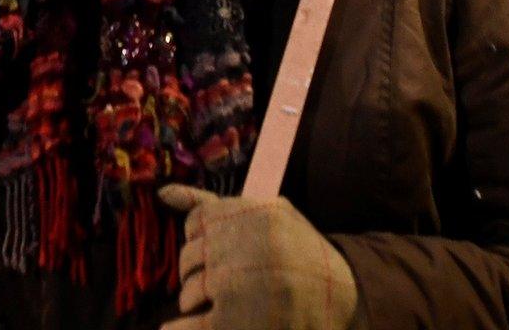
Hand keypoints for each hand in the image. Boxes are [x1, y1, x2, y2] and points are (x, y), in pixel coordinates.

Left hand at [157, 184, 358, 329]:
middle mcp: (246, 246)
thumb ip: (214, 205)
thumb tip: (162, 193)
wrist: (346, 299)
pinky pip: (187, 327)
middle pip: (190, 258)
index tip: (225, 254)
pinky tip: (186, 328)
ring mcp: (238, 285)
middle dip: (202, 275)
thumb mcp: (269, 215)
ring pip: (188, 292)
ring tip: (230, 306)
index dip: (207, 242)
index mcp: (255, 215)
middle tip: (229, 286)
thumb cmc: (301, 255)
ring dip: (200, 304)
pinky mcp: (234, 322)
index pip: (199, 222)